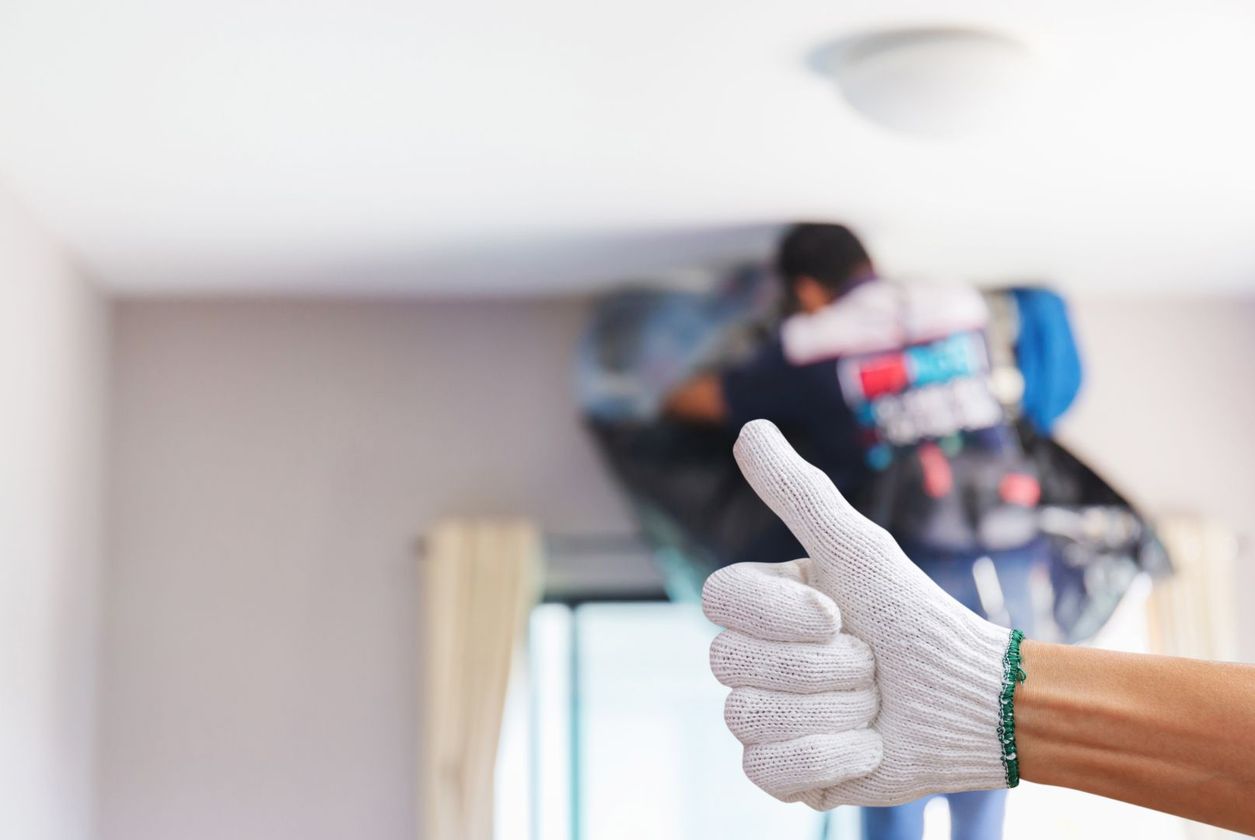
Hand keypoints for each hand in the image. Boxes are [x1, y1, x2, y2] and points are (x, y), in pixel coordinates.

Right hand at [702, 420, 1020, 808]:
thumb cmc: (916, 617)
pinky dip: (830, 757)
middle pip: (731, 663)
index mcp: (761, 605)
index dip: (778, 613)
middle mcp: (752, 659)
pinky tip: (866, 746)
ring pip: (750, 717)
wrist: (974, 701)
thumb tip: (749, 427)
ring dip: (835, 711)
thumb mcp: (858, 550)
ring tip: (872, 705)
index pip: (717, 599)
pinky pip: (766, 771)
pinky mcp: (783, 773)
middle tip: (869, 663)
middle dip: (824, 666)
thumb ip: (798, 492)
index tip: (837, 614)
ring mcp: (763, 718)